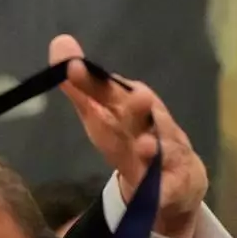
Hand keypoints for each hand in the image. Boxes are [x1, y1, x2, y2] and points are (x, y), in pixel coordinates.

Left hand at [49, 35, 206, 237]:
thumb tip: (59, 44)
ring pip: (162, 149)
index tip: (73, 68)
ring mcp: (165, 154)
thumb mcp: (103, 113)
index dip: (92, 81)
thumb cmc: (132, 137)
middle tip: (137, 96)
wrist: (177, 178)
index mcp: (129, 105)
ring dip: (155, 148)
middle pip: (143, 114)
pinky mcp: (170, 185)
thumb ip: (82, 86)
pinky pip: (166, 190)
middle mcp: (150, 124)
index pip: (110, 90)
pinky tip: (157, 193)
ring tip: (146, 146)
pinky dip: (162, 191)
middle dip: (140, 105)